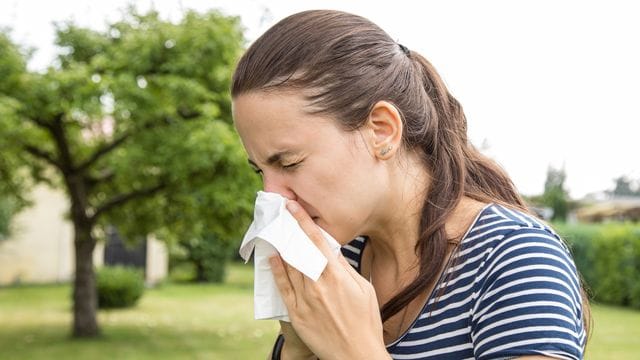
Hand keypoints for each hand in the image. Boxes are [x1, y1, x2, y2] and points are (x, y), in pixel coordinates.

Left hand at [269, 200, 388, 359]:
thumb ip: (346, 269)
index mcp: (338, 275)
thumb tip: (333, 252)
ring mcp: (306, 299)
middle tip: (280, 214)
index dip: (303, 221)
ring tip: (275, 232)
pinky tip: (273, 259)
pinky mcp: (297, 314)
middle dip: (289, 229)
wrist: (355, 354)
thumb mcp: (363, 289)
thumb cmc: (365, 321)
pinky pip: (283, 288)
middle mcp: (319, 284)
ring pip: (289, 266)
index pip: (317, 241)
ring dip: (281, 246)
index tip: (292, 207)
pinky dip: (277, 271)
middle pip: (299, 250)